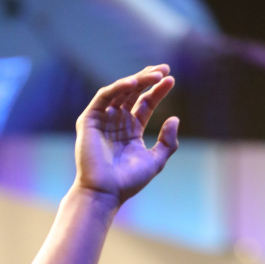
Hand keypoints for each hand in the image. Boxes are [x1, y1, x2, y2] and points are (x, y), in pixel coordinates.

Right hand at [74, 64, 178, 205]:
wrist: (105, 192)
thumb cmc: (128, 181)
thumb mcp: (155, 161)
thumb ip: (168, 142)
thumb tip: (174, 118)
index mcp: (130, 130)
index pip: (145, 104)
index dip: (157, 91)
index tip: (171, 80)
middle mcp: (116, 122)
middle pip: (133, 93)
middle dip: (148, 79)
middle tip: (164, 69)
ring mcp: (102, 119)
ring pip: (120, 91)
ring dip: (138, 79)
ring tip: (155, 74)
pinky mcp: (89, 120)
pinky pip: (104, 97)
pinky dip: (118, 87)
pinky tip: (134, 82)